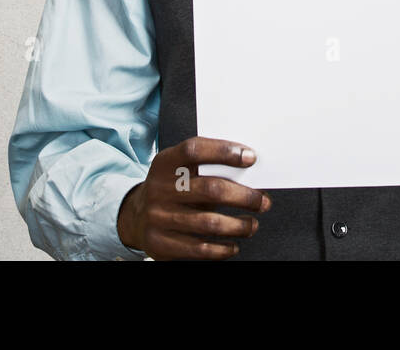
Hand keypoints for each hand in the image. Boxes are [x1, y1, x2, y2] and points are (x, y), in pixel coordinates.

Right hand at [116, 136, 271, 259]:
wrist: (136, 216)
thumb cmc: (171, 188)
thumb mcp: (178, 169)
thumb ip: (206, 166)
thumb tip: (249, 170)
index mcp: (164, 163)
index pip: (194, 149)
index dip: (223, 151)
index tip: (250, 157)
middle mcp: (159, 189)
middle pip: (210, 189)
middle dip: (244, 197)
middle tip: (262, 201)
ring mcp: (158, 217)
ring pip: (209, 223)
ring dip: (239, 226)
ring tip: (252, 225)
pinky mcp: (160, 244)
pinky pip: (199, 249)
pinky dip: (223, 248)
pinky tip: (233, 243)